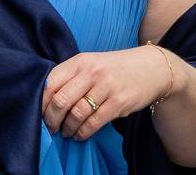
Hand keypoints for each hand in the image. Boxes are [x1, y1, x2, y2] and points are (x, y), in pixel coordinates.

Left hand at [42, 46, 173, 140]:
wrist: (154, 68)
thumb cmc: (118, 68)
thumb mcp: (94, 64)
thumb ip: (71, 77)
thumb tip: (46, 104)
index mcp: (82, 61)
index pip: (50, 84)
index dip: (41, 104)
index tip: (42, 114)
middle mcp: (93, 71)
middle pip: (60, 101)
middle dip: (52, 120)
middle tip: (52, 128)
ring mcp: (107, 86)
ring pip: (76, 115)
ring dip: (67, 129)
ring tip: (68, 132)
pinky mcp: (119, 101)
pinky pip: (93, 123)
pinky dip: (83, 133)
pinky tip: (81, 134)